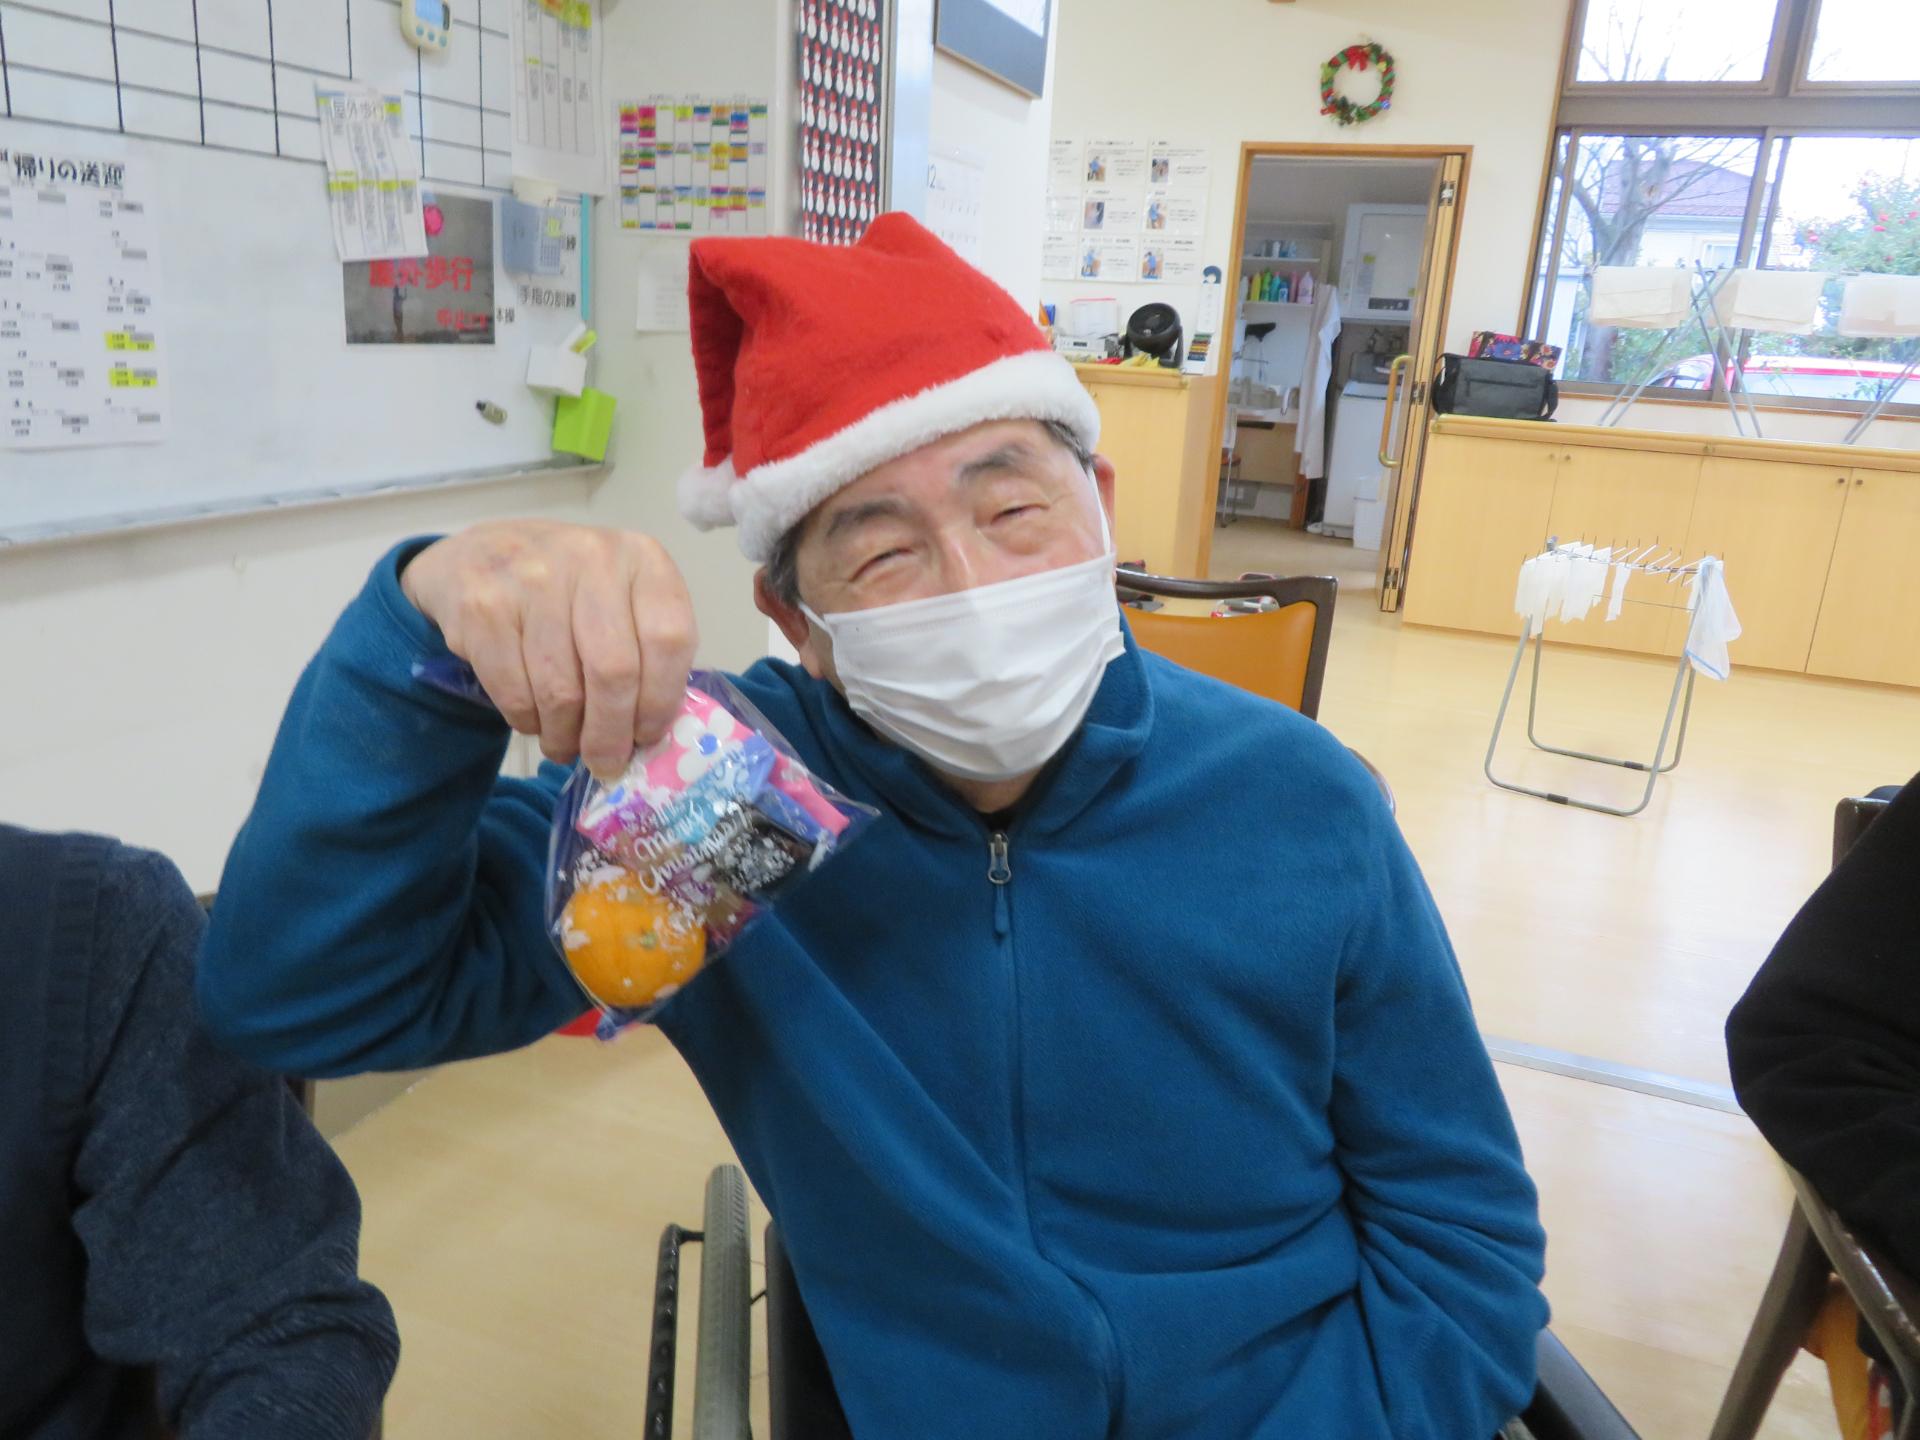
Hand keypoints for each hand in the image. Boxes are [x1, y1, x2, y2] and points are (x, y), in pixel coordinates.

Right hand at [401, 521, 698, 777]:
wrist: (481, 552)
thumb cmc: (569, 590)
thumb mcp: (623, 598)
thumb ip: (646, 651)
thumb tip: (651, 738)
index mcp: (641, 559)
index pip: (669, 640)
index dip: (661, 701)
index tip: (648, 736)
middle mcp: (591, 558)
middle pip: (614, 671)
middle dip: (611, 735)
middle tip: (606, 763)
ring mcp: (532, 578)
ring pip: (561, 691)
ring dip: (565, 736)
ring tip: (566, 745)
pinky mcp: (483, 607)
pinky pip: (515, 692)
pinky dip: (528, 722)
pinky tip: (534, 720)